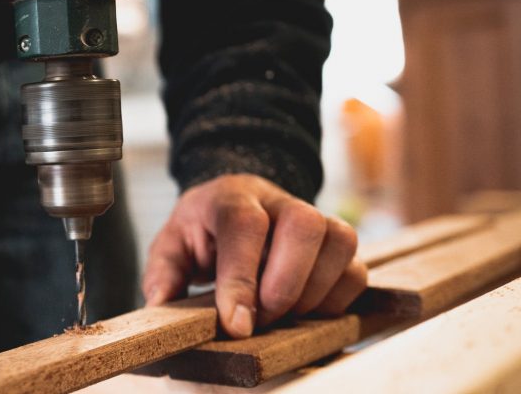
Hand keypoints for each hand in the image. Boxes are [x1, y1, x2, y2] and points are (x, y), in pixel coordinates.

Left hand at [142, 174, 366, 337]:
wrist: (236, 205)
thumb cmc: (203, 232)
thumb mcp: (172, 246)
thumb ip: (163, 273)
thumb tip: (163, 304)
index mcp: (232, 197)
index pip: (244, 225)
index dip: (242, 278)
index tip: (237, 324)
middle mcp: (279, 200)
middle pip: (304, 224)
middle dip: (284, 285)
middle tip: (260, 318)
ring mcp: (316, 217)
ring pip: (340, 242)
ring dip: (312, 293)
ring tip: (280, 313)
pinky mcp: (338, 244)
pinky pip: (356, 270)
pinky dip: (334, 300)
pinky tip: (304, 309)